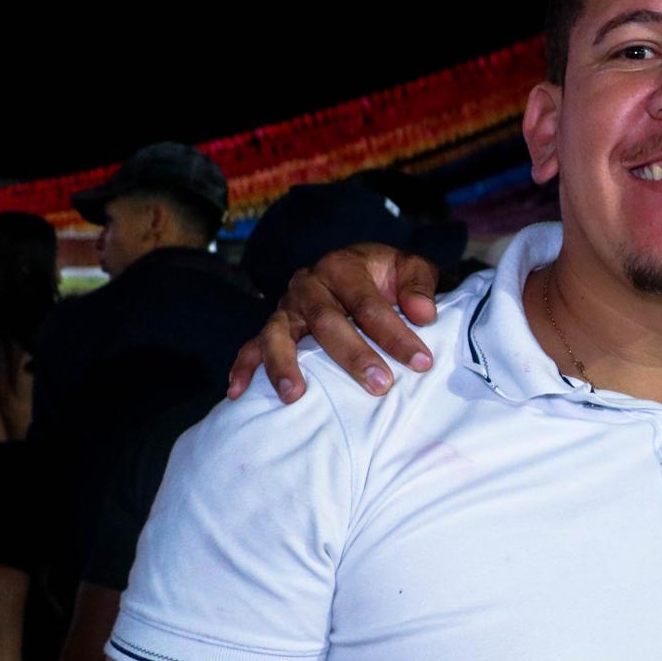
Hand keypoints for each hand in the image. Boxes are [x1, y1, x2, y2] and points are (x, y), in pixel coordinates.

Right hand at [226, 245, 440, 402]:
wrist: (364, 273)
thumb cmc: (389, 277)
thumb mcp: (410, 269)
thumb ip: (419, 286)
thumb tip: (423, 314)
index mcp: (342, 265)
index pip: (368, 302)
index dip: (395, 333)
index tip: (423, 362)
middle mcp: (309, 284)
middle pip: (326, 320)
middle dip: (353, 355)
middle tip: (380, 385)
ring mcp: (286, 307)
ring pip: (278, 333)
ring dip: (284, 364)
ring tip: (295, 395)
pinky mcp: (273, 327)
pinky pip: (251, 345)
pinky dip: (243, 367)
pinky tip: (238, 392)